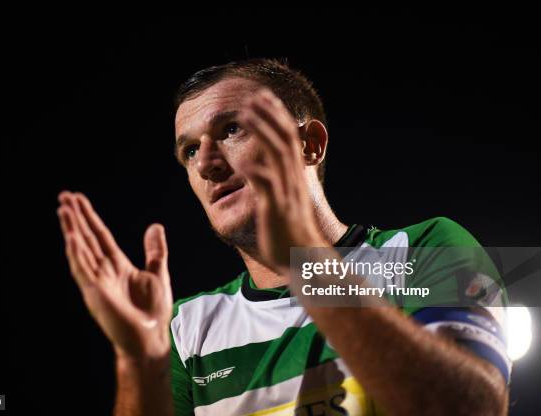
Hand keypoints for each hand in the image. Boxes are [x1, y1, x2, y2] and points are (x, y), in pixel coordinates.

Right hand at [57, 191, 172, 361]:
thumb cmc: (153, 312)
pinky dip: (76, 253)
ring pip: (81, 250)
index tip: (78, 200)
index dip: (90, 218)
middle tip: (64, 195)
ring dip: (72, 229)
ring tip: (64, 209)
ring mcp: (97, 282)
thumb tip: (155, 226)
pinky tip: (71, 237)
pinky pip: (83, 270)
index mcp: (117, 265)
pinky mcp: (95, 294)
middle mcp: (103, 271)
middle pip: (87, 238)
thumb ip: (155, 250)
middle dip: (76, 217)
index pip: (100, 236)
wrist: (151, 338)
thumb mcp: (158, 273)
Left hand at [238, 89, 327, 273]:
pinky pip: (266, 188)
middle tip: (253, 96)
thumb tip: (268, 165)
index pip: (288, 138)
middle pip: (284, 140)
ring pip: (276, 156)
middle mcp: (292, 180)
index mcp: (294, 176)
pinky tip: (241, 162)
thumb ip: (279, 179)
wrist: (304, 257)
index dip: (277, 116)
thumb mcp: (287, 199)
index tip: (264, 98)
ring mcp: (285, 193)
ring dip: (261, 133)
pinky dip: (255, 173)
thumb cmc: (291, 230)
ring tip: (245, 115)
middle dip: (269, 116)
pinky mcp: (275, 210)